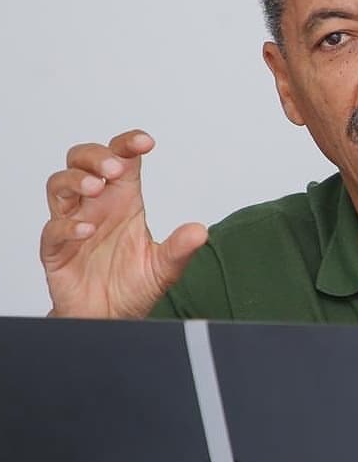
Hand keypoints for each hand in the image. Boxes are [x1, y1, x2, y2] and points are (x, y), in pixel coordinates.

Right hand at [41, 130, 207, 317]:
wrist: (110, 319)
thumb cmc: (132, 285)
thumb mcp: (164, 267)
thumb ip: (180, 248)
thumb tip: (200, 231)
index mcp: (123, 202)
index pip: (121, 159)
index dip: (128, 144)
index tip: (145, 142)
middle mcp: (96, 208)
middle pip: (82, 161)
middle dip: (96, 156)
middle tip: (115, 168)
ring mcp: (73, 226)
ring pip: (59, 186)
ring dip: (75, 180)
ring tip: (96, 188)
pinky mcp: (56, 252)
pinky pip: (52, 231)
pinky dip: (68, 226)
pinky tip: (87, 230)